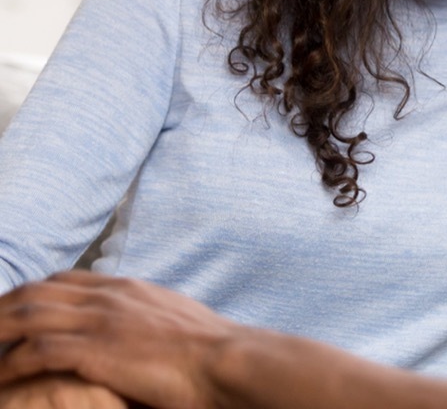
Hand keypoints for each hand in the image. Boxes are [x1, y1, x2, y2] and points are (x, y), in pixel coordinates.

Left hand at [0, 272, 235, 408]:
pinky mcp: (96, 349)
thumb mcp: (177, 322)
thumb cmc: (211, 354)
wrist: (227, 362)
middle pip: (36, 292)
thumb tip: (144, 331)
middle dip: (1, 308)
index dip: (31, 295)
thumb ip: (150, 319)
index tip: (12, 313)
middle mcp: (110, 297)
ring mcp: (101, 321)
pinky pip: (36, 350)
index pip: (65, 281)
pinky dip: (9, 362)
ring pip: (27, 315)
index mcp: (128, 289)